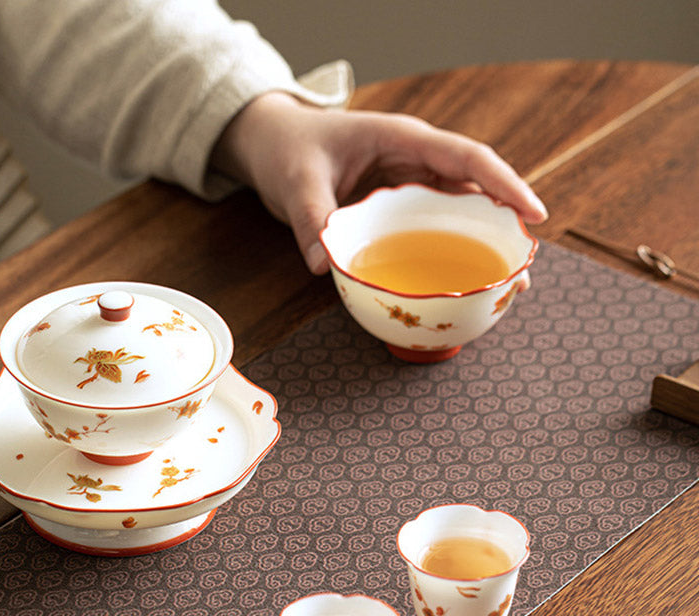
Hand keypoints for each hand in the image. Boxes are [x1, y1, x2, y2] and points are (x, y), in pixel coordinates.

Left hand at [212, 91, 547, 274]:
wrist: (272, 145)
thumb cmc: (288, 148)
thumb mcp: (297, 179)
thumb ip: (311, 218)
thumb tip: (324, 265)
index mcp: (402, 139)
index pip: (466, 158)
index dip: (504, 184)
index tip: (533, 214)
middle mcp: (413, 160)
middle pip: (473, 190)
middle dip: (504, 225)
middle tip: (523, 269)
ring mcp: (407, 184)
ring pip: (458, 212)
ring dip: (482, 245)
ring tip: (504, 285)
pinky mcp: (396, 207)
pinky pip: (432, 228)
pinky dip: (450, 252)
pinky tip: (459, 282)